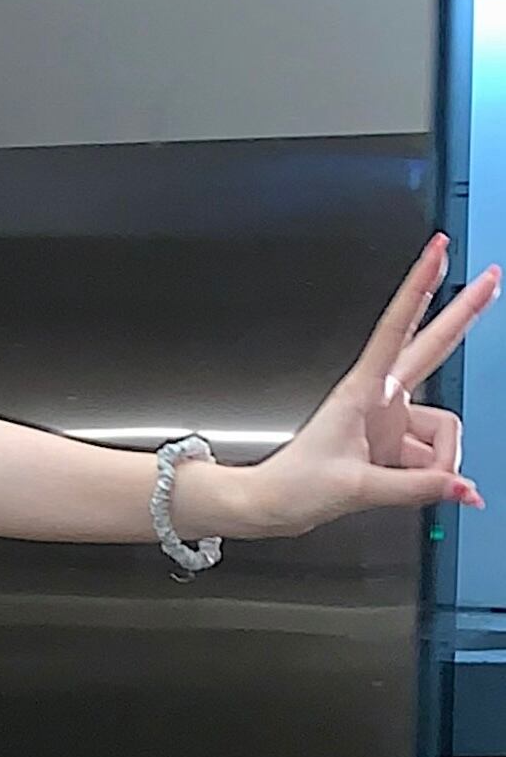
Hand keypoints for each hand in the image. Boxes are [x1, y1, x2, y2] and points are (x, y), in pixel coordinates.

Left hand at [235, 238, 498, 539]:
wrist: (271, 505)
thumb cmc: (296, 485)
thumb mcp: (357, 489)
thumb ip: (415, 489)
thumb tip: (460, 487)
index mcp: (364, 391)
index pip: (399, 326)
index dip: (420, 286)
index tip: (438, 251)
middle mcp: (381, 398)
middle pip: (433, 349)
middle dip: (464, 313)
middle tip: (491, 277)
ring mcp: (388, 420)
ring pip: (439, 429)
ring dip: (440, 462)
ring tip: (425, 487)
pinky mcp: (390, 443)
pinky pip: (427, 456)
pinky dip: (432, 477)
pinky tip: (432, 490)